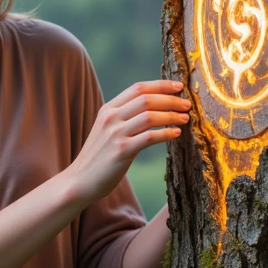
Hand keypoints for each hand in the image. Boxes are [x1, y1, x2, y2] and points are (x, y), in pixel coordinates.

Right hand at [66, 79, 190, 205]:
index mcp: (108, 109)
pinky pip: (149, 137)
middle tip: (187, 105)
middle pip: (146, 99)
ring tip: (185, 119)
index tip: (179, 87)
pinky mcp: (121, 151)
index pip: (138, 88)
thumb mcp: (107, 130)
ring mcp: (115, 134)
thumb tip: (152, 109)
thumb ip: (124, 118)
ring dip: (172, 116)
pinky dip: (166, 133)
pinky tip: (176, 134)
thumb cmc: (98, 158)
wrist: (79, 181)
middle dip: (171, 100)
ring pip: (150, 116)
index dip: (161, 85)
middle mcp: (111, 118)